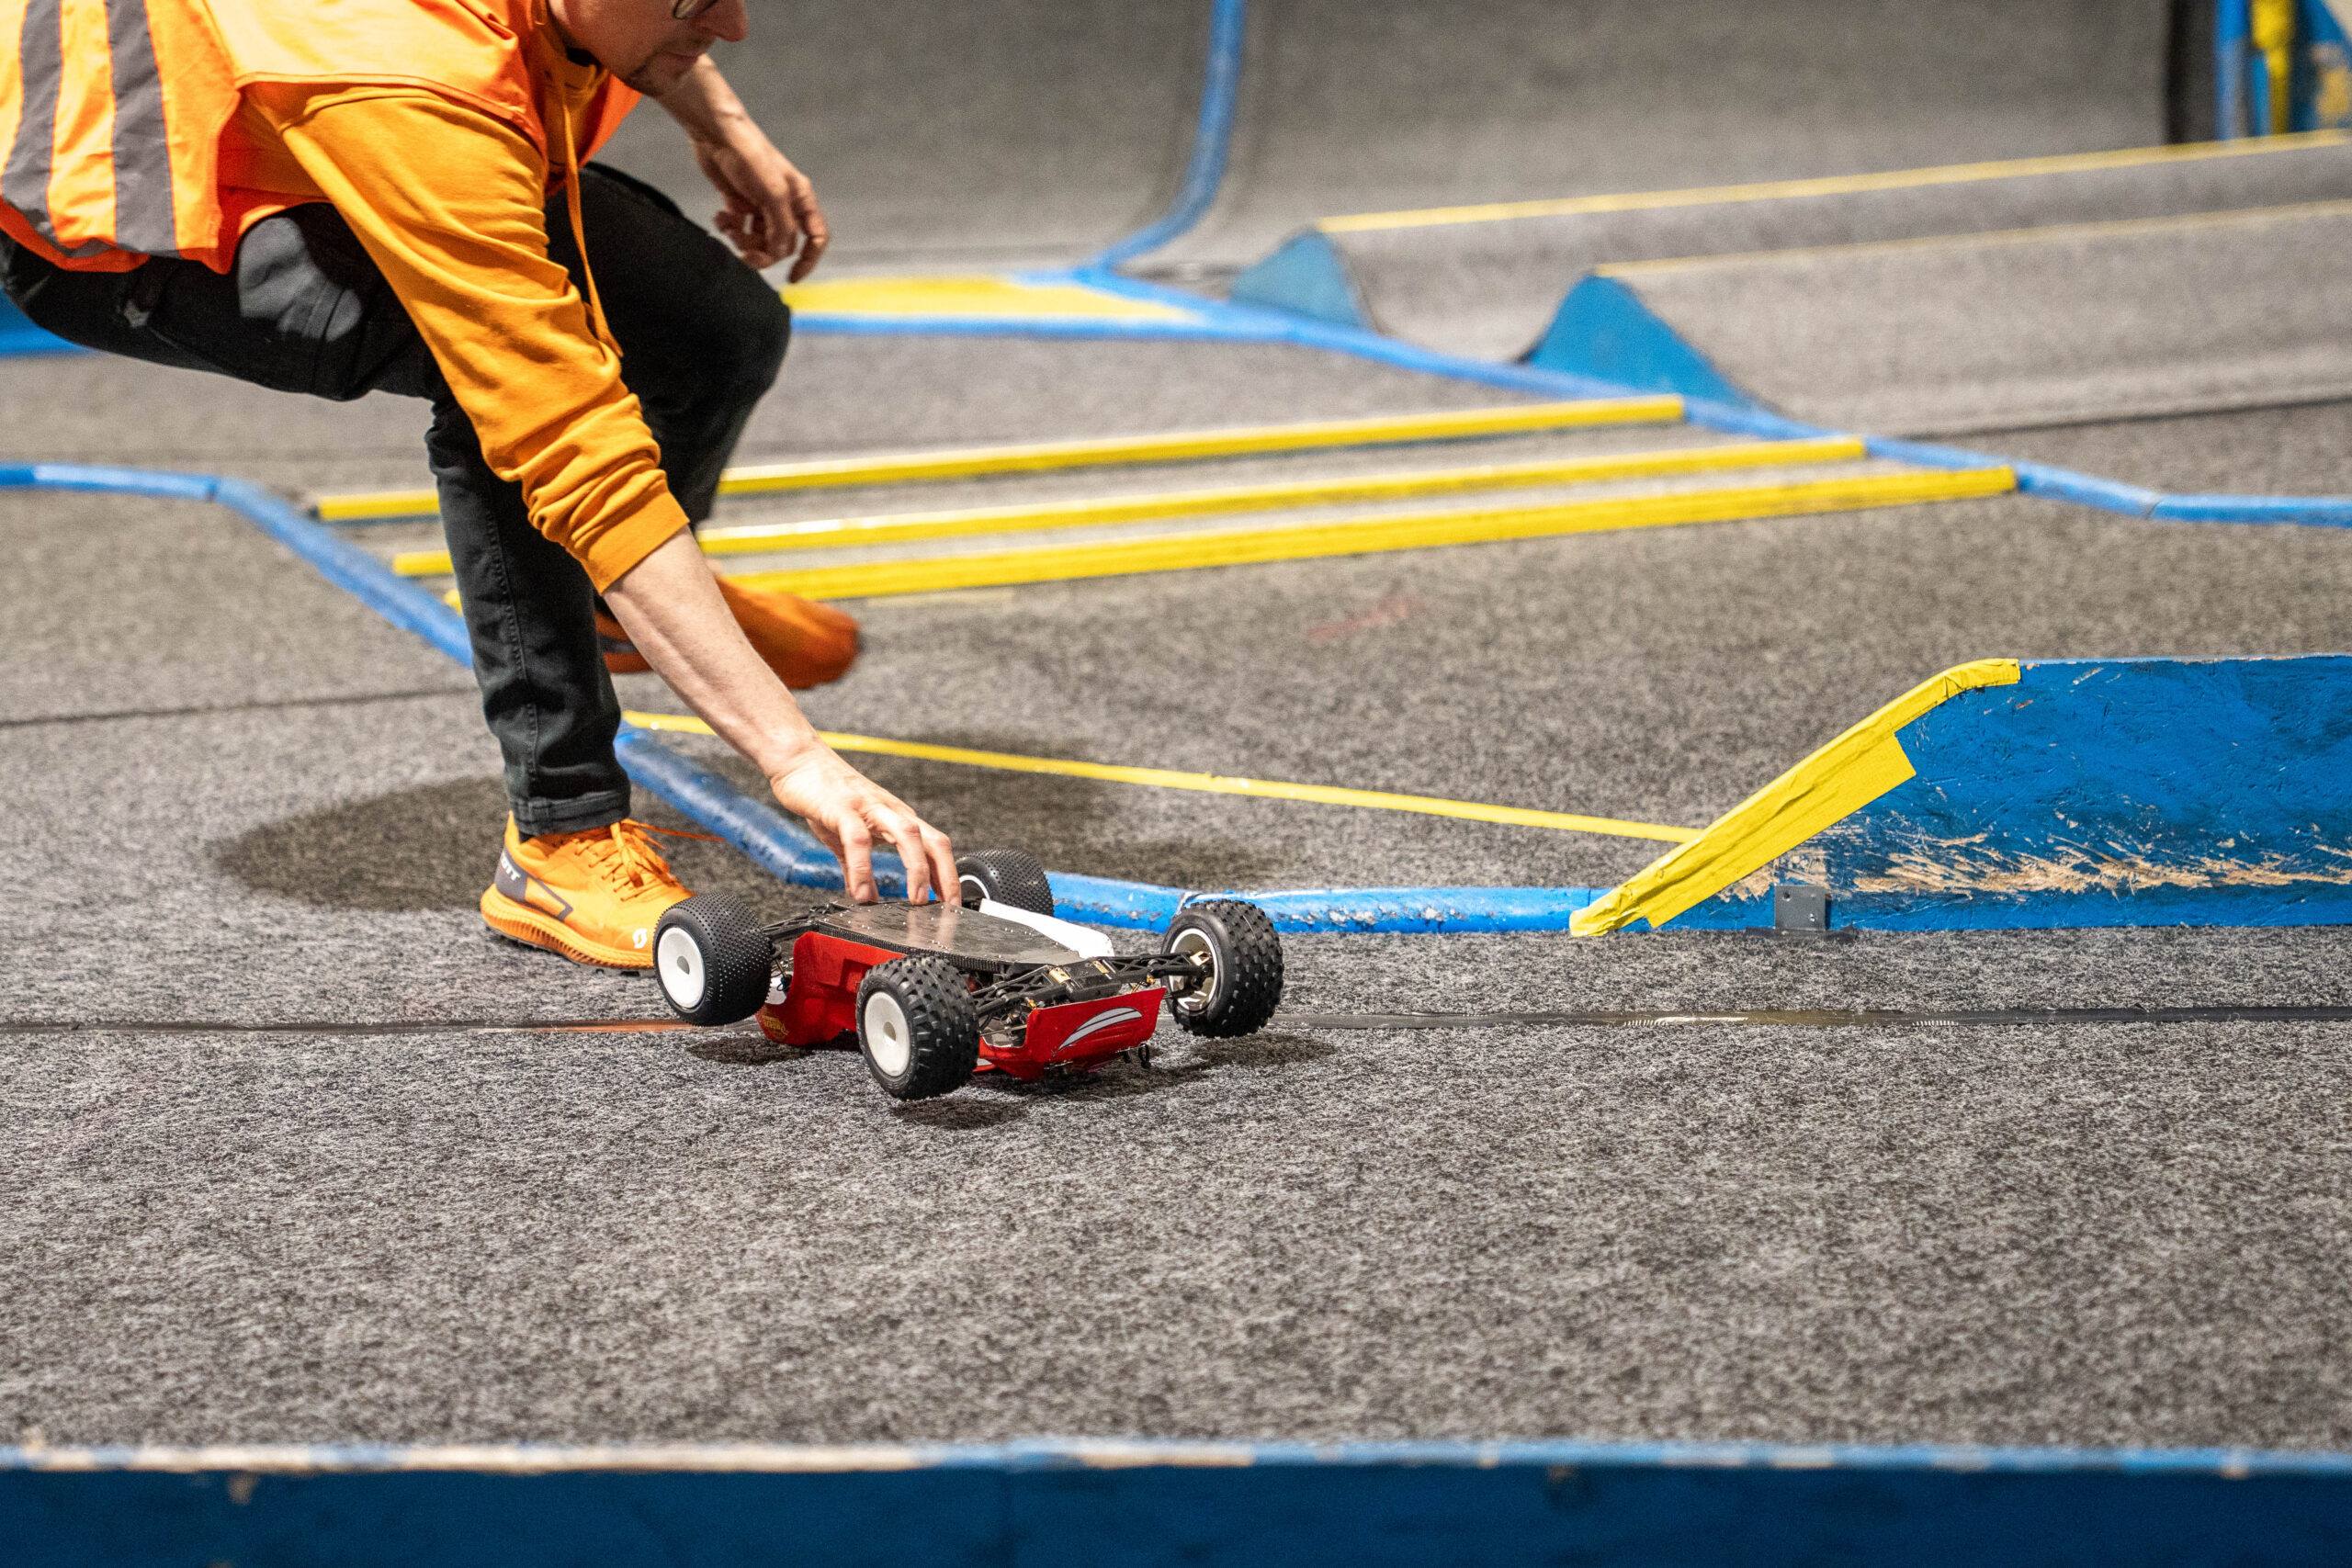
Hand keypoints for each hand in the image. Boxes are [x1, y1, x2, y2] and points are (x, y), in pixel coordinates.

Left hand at [692, 130, 828, 279]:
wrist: (716, 132)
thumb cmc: (750, 155)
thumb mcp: (773, 192)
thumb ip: (781, 226)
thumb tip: (780, 254)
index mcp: (800, 199)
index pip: (815, 238)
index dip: (808, 261)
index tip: (792, 278)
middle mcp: (783, 204)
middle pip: (780, 245)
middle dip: (763, 253)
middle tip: (744, 255)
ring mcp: (760, 205)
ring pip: (757, 240)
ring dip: (742, 241)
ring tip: (729, 228)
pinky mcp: (738, 202)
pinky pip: (738, 228)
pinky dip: (728, 228)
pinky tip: (720, 217)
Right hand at [768, 746, 956, 905]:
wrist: (800, 761)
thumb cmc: (827, 794)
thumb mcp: (846, 836)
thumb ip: (856, 867)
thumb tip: (863, 896)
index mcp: (898, 818)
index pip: (935, 847)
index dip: (948, 876)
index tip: (952, 904)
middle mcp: (891, 812)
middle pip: (933, 841)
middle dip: (945, 876)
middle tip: (945, 907)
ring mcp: (870, 807)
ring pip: (907, 835)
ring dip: (916, 869)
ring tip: (914, 901)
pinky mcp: (843, 808)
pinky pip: (858, 840)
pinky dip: (864, 868)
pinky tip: (862, 892)